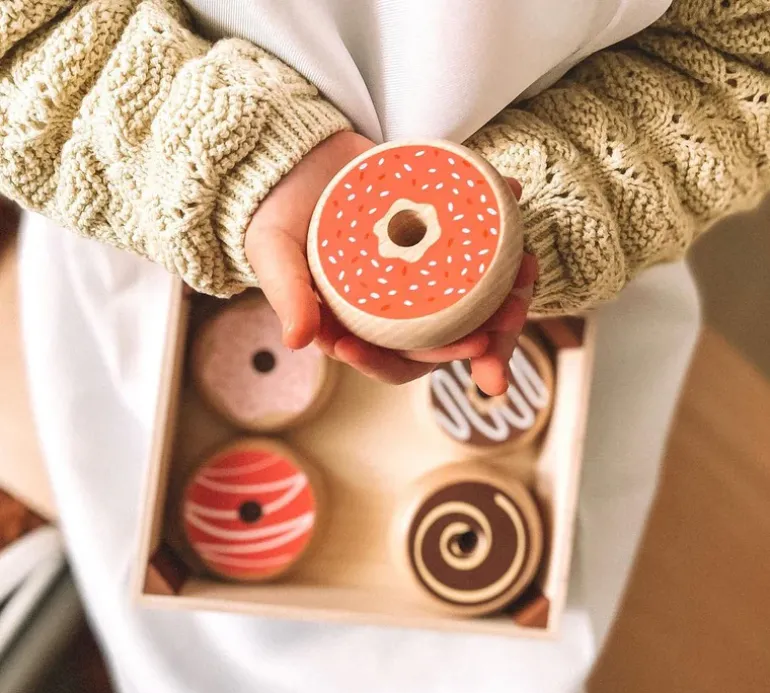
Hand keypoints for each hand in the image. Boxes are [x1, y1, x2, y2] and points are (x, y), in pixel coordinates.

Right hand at [245, 132, 536, 396]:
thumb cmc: (276, 215)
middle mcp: (393, 305)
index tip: (472, 345)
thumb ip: (287, 294)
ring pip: (466, 293)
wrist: (289, 159)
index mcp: (360, 325)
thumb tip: (299, 341)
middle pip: (445, 332)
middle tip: (511, 312)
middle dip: (485, 330)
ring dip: (501, 286)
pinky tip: (513, 200)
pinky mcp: (429, 231)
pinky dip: (493, 222)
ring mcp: (416, 270)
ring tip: (527, 267)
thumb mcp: (273, 254)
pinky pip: (467, 238)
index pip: (401, 357)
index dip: (436, 357)